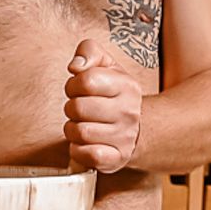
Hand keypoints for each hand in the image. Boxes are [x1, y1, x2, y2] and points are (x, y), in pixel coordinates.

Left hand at [63, 39, 142, 173]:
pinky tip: (84, 143)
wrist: (139, 129)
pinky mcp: (117, 158)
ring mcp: (124, 137)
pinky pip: (89, 155)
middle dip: (71, 107)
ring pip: (80, 133)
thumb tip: (75, 65)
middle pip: (77, 108)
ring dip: (72, 129)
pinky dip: (79, 150)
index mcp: (126, 86)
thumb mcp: (107, 65)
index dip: (73, 84)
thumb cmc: (115, 95)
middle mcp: (128, 112)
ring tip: (82, 124)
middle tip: (79, 108)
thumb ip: (89, 51)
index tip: (78, 89)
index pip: (85, 80)